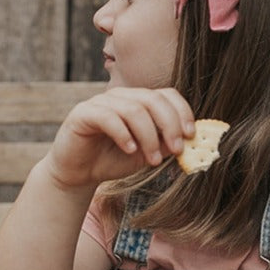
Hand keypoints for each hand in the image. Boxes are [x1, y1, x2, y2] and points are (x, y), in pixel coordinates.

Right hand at [43, 86, 195, 191]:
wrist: (78, 174)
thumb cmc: (112, 161)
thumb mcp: (146, 154)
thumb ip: (165, 144)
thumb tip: (189, 139)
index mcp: (137, 101)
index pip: (165, 95)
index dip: (182, 111)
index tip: (190, 135)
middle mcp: (120, 97)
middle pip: (152, 98)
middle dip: (169, 124)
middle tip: (177, 149)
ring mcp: (100, 102)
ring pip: (133, 109)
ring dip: (149, 136)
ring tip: (153, 160)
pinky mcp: (83, 113)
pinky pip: (108, 117)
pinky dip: (124, 134)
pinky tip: (130, 150)